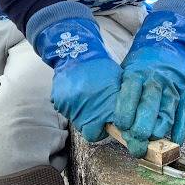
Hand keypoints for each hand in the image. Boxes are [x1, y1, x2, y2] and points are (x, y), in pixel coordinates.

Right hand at [34, 18, 121, 141]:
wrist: (78, 52)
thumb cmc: (102, 68)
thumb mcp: (118, 84)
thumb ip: (120, 104)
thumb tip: (124, 121)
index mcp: (107, 106)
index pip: (104, 133)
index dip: (106, 130)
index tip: (108, 125)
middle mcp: (89, 110)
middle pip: (89, 132)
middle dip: (94, 127)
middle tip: (97, 116)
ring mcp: (73, 107)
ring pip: (77, 122)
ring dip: (83, 115)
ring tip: (87, 99)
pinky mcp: (60, 102)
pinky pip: (66, 112)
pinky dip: (71, 106)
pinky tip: (76, 93)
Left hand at [113, 10, 184, 156]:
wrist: (168, 45)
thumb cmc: (142, 66)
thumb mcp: (126, 71)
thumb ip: (121, 94)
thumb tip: (109, 124)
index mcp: (137, 72)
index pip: (129, 93)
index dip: (124, 113)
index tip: (120, 126)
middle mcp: (156, 80)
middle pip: (149, 108)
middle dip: (141, 130)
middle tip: (135, 145)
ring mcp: (174, 87)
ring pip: (167, 115)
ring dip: (158, 134)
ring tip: (150, 145)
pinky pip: (184, 117)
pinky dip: (179, 132)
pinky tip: (172, 142)